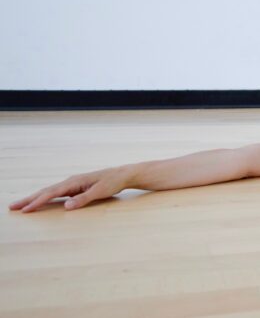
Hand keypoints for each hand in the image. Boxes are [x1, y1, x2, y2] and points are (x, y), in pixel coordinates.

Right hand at [8, 166, 133, 212]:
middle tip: (12, 207)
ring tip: (21, 205)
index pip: (52, 193)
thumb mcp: (100, 192)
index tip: (25, 209)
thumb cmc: (112, 182)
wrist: (122, 174)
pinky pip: (56, 193)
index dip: (38, 202)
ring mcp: (72, 184)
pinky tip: (40, 202)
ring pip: (49, 192)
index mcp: (74, 182)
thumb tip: (66, 206)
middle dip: (29, 199)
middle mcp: (71, 181)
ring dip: (35, 198)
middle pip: (46, 191)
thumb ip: (83, 199)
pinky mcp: (76, 187)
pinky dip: (45, 198)